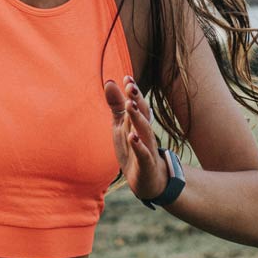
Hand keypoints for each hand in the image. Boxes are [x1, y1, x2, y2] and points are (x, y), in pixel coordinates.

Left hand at [103, 74, 168, 200]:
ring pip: (144, 131)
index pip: (137, 103)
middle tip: (130, 86)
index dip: (133, 92)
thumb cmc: (134, 149)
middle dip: (137, 100)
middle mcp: (144, 132)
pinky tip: (131, 137)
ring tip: (130, 105)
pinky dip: (138, 145)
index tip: (126, 77)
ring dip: (138, 118)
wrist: (148, 180)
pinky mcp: (146, 164)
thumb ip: (116, 104)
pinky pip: (144, 153)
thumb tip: (109, 81)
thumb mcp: (121, 125)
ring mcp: (147, 148)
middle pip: (143, 113)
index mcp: (138, 123)